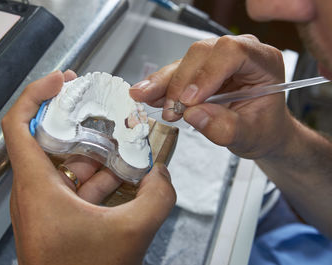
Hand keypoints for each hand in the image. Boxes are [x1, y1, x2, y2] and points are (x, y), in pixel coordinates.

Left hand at [1, 70, 175, 264]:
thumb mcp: (131, 232)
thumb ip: (157, 197)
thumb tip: (163, 175)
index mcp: (37, 186)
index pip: (18, 122)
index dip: (36, 92)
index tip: (62, 79)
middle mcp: (32, 190)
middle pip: (48, 138)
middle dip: (80, 123)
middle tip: (104, 111)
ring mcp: (42, 203)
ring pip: (65, 162)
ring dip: (94, 154)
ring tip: (122, 149)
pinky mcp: (54, 214)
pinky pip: (72, 184)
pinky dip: (95, 177)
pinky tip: (121, 179)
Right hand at [130, 35, 292, 159]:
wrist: (260, 132)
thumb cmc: (263, 128)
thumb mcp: (251, 136)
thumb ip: (227, 128)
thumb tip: (194, 114)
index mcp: (263, 62)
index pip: (232, 52)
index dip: (207, 73)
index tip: (190, 101)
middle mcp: (239, 53)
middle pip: (202, 53)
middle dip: (181, 81)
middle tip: (171, 110)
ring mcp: (217, 60)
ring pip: (184, 61)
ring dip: (163, 82)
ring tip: (144, 98)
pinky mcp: (200, 70)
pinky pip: (176, 73)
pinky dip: (160, 86)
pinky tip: (147, 95)